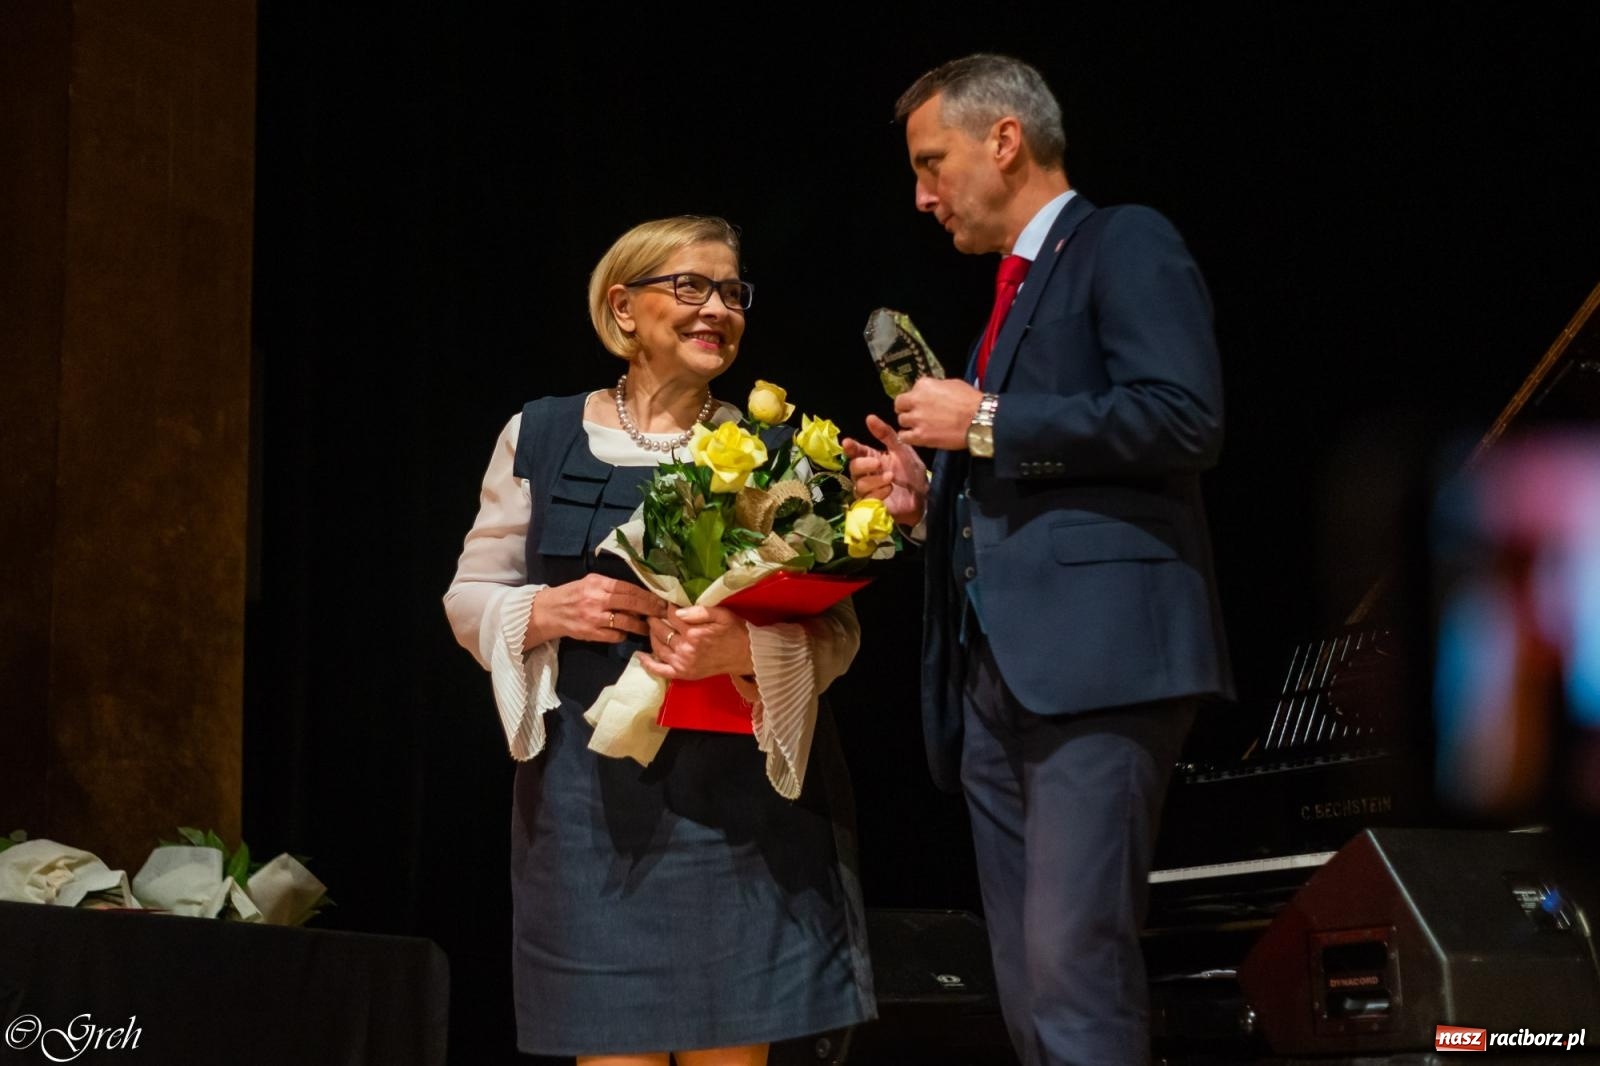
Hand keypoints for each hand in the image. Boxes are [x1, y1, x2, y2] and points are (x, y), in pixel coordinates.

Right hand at [526, 574, 666, 647]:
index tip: (661, 600)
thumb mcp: (591, 582)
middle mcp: (597, 599)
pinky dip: (623, 635)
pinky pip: (615, 636)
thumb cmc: (574, 594)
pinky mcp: (591, 633)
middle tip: (663, 614)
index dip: (647, 595)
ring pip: (625, 622)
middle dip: (650, 609)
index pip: (629, 588)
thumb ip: (611, 586)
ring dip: (641, 626)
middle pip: (631, 604)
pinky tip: (626, 633)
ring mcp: (594, 617)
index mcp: (599, 584)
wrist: (550, 611)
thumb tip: (638, 593)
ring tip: (649, 627)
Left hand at [640, 604, 753, 681]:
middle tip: (653, 612)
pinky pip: (660, 670)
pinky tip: (640, 656)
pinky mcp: (683, 674)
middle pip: (661, 630)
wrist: (745, 655)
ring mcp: (682, 663)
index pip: (671, 616)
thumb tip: (677, 611)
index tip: (667, 602)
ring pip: (658, 647)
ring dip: (651, 635)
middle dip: (655, 619)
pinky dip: (648, 664)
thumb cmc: (734, 632)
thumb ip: (700, 611)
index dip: (667, 607)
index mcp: (694, 633)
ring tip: (652, 626)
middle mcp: (686, 649)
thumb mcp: (722, 615)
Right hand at [842, 413, 928, 526]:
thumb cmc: (911, 472)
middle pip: (854, 468)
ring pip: (859, 484)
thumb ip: (886, 434)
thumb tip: (869, 418)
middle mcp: (867, 474)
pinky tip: (890, 489)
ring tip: (890, 477)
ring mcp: (869, 490)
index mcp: (872, 458)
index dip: (850, 447)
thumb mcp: (902, 449)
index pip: (856, 452)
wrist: (924, 496)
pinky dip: (878, 492)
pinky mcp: (873, 505)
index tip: (848, 443)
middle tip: (878, 462)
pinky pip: (868, 499)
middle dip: (864, 464)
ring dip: (874, 479)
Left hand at [893, 377, 982, 451]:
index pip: (910, 391)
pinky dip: (908, 437)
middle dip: (907, 409)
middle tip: (916, 415)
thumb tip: (931, 393)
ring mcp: (917, 418)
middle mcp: (916, 399)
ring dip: (909, 424)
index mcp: (924, 385)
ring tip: (920, 427)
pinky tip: (916, 437)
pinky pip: (904, 436)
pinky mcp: (920, 436)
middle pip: (900, 404)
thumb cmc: (971, 401)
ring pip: (901, 421)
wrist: (979, 419)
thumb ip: (936, 388)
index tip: (922, 404)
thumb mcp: (952, 384)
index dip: (916, 399)